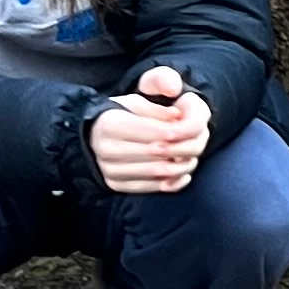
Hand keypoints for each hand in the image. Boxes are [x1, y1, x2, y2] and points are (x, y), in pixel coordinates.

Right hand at [87, 63, 213, 195]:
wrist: (93, 135)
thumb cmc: (120, 115)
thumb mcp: (134, 102)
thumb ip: (156, 108)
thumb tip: (177, 116)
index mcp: (110, 124)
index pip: (153, 130)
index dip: (176, 131)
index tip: (188, 130)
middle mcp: (106, 148)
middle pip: (155, 152)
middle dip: (180, 150)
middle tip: (195, 146)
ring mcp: (108, 169)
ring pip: (154, 171)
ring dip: (178, 167)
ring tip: (190, 159)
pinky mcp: (114, 184)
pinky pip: (148, 187)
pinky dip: (170, 182)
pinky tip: (181, 174)